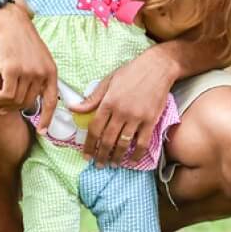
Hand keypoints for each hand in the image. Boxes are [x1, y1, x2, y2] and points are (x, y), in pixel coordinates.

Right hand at [0, 6, 57, 128]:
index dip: (48, 118)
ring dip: (4, 104)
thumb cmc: (19, 39)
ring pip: (16, 100)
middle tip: (2, 109)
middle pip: (29, 103)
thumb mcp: (36, 57)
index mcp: (51, 71)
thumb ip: (37, 76)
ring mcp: (28, 72)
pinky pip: (7, 95)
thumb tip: (30, 99)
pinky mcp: (13, 70)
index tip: (42, 132)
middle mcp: (42, 73)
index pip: (52, 100)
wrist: (7, 21)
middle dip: (14, 109)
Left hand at [72, 46, 177, 165]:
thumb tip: (73, 108)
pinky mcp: (151, 120)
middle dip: (101, 155)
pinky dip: (137, 154)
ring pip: (123, 144)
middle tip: (98, 164)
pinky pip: (142, 142)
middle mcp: (121, 112)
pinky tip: (132, 160)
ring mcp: (137, 117)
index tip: (86, 155)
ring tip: (113, 164)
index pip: (94, 129)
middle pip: (107, 140)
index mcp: (108, 102)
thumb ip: (92, 98)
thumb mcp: (108, 81)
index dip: (89, 145)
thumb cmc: (131, 72)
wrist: (157, 67)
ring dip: (116, 157)